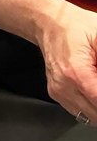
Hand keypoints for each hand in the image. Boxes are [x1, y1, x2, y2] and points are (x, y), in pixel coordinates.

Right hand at [35, 0, 96, 123]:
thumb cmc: (76, 27)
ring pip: (89, 117)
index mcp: (76, 73)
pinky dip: (92, 108)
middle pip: (96, 114)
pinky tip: (95, 93)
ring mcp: (58, 92)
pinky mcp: (56, 93)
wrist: (49, 23)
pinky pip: (80, 111)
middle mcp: (64, 87)